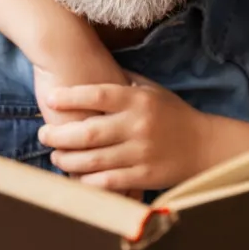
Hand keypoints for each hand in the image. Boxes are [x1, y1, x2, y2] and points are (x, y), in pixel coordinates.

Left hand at [37, 74, 210, 192]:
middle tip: (43, 135)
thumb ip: (123, 81)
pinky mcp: (144, 176)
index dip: (70, 97)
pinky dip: (88, 181)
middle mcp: (138, 125)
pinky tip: (76, 178)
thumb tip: (91, 67)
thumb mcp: (151, 90)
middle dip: (59, 135)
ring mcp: (141, 152)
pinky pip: (108, 181)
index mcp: (138, 100)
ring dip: (67, 160)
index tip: (51, 98)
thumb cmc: (173, 114)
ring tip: (55, 157)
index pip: (98, 95)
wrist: (205, 145)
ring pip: (93, 159)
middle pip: (88, 131)